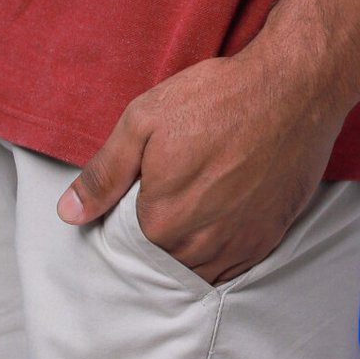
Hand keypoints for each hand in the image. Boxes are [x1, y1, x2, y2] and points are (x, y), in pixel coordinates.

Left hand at [54, 45, 347, 285]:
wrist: (292, 90)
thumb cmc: (216, 98)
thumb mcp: (144, 120)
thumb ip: (104, 173)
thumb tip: (67, 213)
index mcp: (160, 222)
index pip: (130, 241)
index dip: (135, 213)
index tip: (148, 185)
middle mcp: (198, 247)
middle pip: (165, 259)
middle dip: (163, 232)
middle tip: (178, 187)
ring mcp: (237, 248)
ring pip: (198, 268)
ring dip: (191, 247)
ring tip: (199, 201)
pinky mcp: (268, 241)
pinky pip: (233, 267)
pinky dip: (222, 251)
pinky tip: (223, 215)